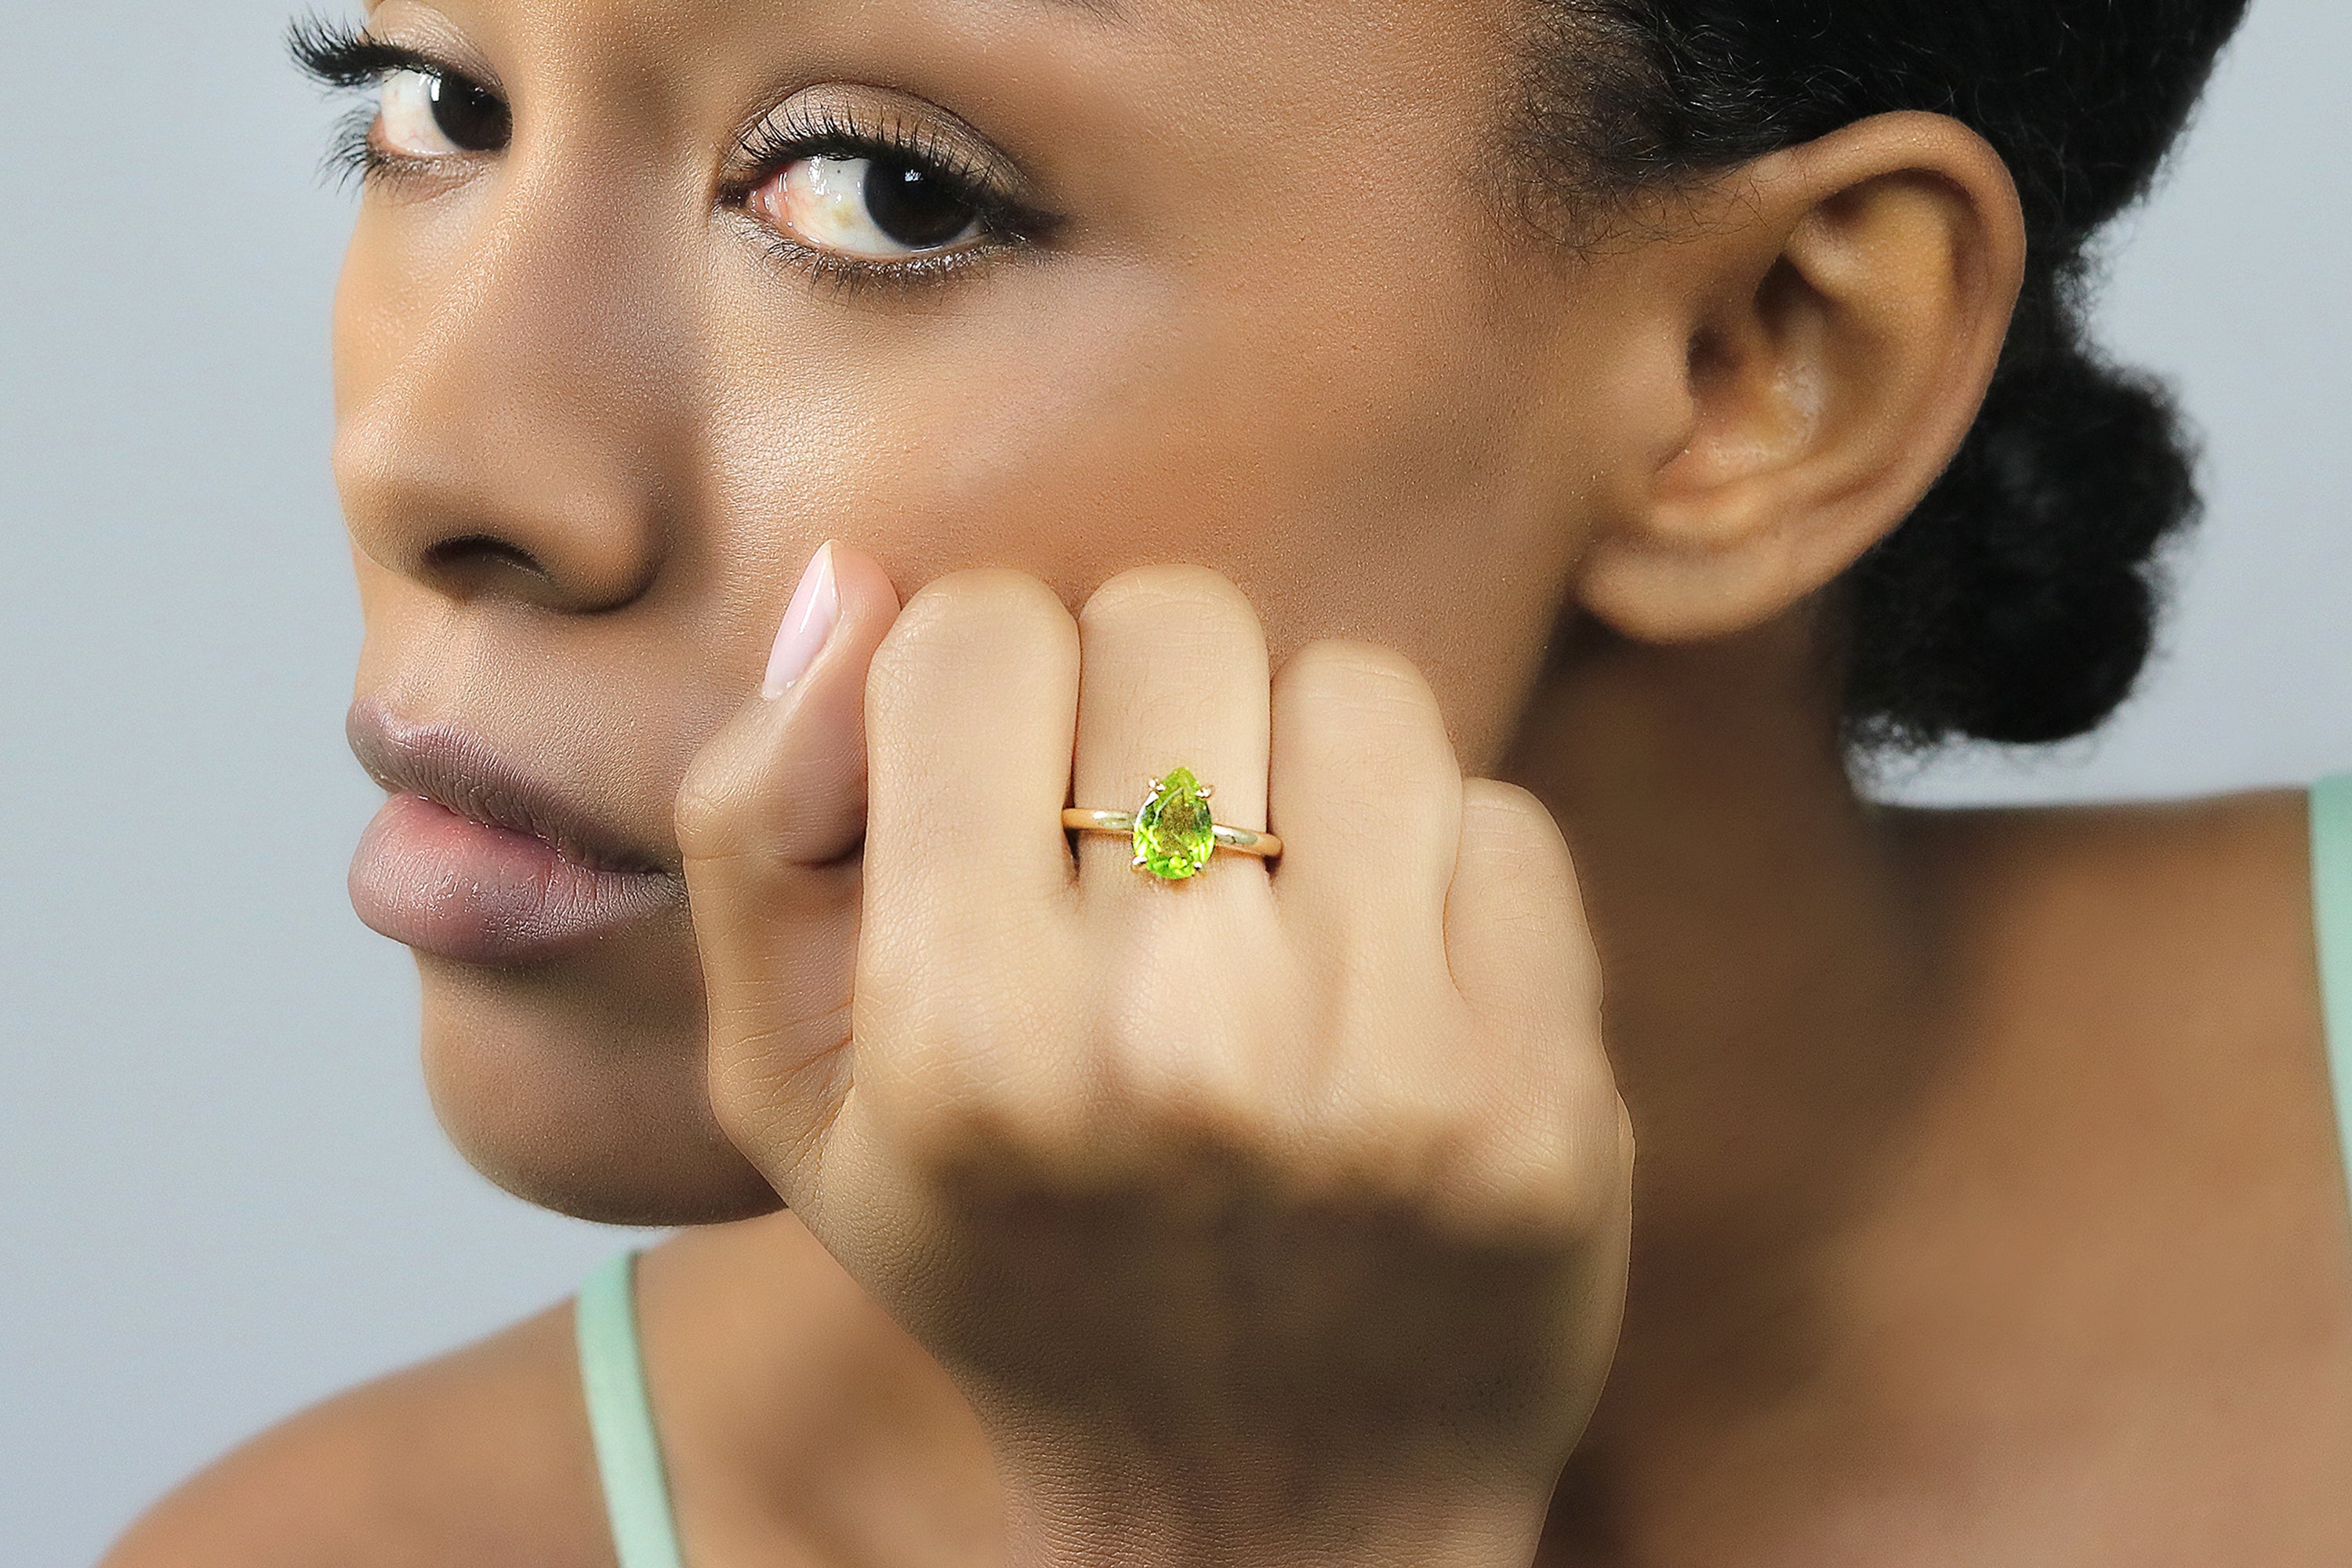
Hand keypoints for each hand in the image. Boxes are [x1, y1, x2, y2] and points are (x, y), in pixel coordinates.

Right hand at [679, 550, 1631, 1567]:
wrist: (1266, 1512)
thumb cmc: (1013, 1261)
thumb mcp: (798, 1093)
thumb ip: (759, 825)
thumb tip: (853, 579)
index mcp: (956, 1038)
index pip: (977, 633)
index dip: (986, 686)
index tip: (1010, 791)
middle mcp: (1173, 1045)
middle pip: (1177, 622)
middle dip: (1152, 707)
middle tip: (1153, 853)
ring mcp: (1381, 1070)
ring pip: (1356, 687)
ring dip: (1309, 771)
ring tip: (1277, 911)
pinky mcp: (1544, 1097)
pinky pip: (1502, 814)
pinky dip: (1444, 873)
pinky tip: (1393, 994)